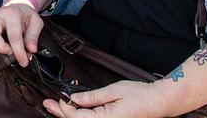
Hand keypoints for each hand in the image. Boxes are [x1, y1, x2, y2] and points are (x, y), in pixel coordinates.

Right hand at [0, 3, 44, 66]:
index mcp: (12, 13)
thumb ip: (33, 36)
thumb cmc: (26, 17)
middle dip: (0, 48)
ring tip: (2, 47)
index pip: (13, 35)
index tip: (24, 62)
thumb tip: (31, 50)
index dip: (18, 52)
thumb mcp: (36, 23)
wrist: (17, 7)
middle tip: (10, 52)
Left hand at [42, 80, 163, 117]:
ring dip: (70, 115)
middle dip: (61, 113)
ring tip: (56, 106)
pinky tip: (74, 109)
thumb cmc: (140, 95)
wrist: (159, 102)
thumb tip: (73, 98)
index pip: (77, 116)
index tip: (57, 96)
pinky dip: (81, 115)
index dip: (64, 107)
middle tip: (47, 104)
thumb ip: (91, 97)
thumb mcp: (113, 91)